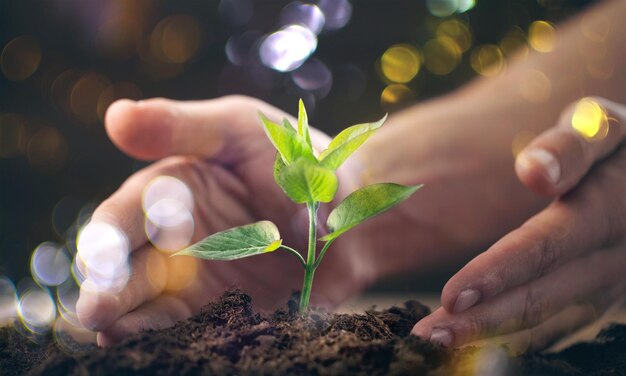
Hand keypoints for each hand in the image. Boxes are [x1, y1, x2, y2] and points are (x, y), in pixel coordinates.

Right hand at [75, 96, 372, 345]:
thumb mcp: (238, 129)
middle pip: (131, 266)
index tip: (102, 255)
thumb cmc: (296, 158)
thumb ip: (181, 126)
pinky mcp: (228, 310)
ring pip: (154, 304)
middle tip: (95, 311)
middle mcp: (177, 240)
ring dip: (130, 321)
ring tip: (110, 337)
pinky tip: (153, 349)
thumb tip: (115, 115)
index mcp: (169, 193)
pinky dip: (174, 338)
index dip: (110, 236)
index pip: (125, 215)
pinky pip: (196, 328)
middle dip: (110, 288)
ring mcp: (202, 279)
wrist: (354, 212)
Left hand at [412, 97, 625, 351]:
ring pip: (548, 319)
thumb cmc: (615, 146)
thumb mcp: (603, 128)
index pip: (548, 247)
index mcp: (610, 211)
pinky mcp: (598, 294)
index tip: (450, 297)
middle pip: (544, 295)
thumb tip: (535, 171)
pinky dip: (515, 335)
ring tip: (437, 343)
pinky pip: (558, 323)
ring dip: (492, 335)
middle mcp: (613, 258)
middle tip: (427, 336)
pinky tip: (474, 341)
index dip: (499, 273)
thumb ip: (572, 145)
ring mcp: (608, 283)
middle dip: (484, 319)